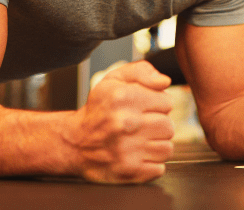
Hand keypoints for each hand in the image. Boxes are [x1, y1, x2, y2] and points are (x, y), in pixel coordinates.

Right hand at [69, 61, 173, 182]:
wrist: (74, 143)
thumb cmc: (98, 110)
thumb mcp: (113, 80)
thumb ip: (141, 71)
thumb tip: (165, 82)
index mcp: (123, 97)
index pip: (167, 102)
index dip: (157, 104)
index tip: (144, 108)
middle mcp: (125, 123)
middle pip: (169, 126)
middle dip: (158, 125)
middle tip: (142, 125)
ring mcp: (127, 150)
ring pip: (167, 148)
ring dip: (156, 145)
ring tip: (140, 140)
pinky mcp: (128, 171)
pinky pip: (159, 168)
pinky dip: (151, 163)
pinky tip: (136, 155)